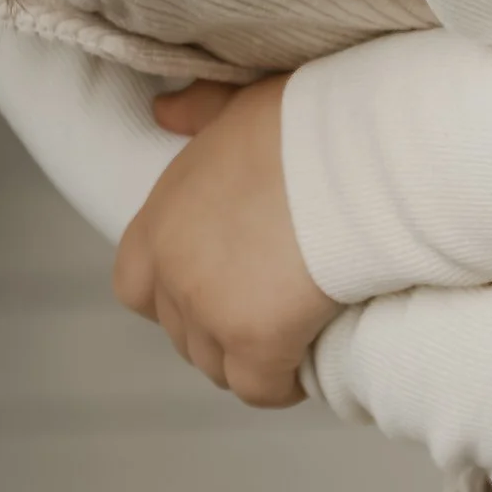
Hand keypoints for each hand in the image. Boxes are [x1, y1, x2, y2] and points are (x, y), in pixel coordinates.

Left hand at [113, 75, 336, 404]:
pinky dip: (282, 385)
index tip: (214, 287)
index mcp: (162, 215)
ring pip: (217, 367)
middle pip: (181, 333)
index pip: (133, 285)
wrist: (359, 156)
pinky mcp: (256, 343)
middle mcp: (173, 269)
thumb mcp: (239, 102)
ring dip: (247, 360)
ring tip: (290, 340)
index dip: (170, 294)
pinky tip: (308, 367)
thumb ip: (197, 111)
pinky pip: (259, 389)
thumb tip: (163, 110)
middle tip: (266, 313)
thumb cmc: (309, 121)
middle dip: (217, 330)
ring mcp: (210, 311)